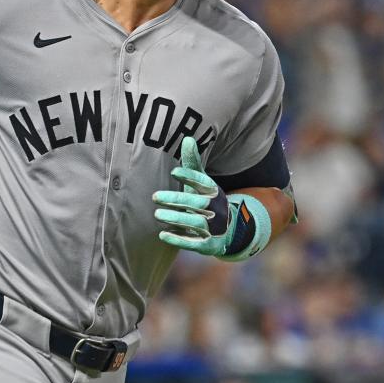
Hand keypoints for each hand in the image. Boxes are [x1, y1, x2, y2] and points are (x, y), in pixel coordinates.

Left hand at [154, 137, 234, 256]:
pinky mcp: (209, 244)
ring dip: (177, 218)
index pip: (203, 182)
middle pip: (197, 203)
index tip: (174, 172)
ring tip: (157, 215)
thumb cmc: (207, 200)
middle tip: (155, 197)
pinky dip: (180, 239)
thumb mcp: (202, 182)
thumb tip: (187, 138)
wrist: (228, 230)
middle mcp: (216, 209)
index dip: (189, 177)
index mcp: (213, 191)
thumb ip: (193, 163)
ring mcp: (214, 228)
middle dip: (176, 200)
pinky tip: (163, 235)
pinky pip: (196, 243)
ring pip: (196, 222)